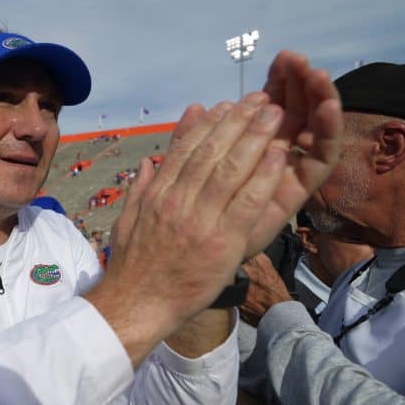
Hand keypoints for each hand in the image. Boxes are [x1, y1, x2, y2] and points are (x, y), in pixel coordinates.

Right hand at [85, 51, 342, 366]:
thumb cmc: (133, 265)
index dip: (207, 124)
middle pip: (211, 152)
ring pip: (230, 170)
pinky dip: (264, 176)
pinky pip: (247, 203)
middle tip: (258, 100)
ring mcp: (200, 221)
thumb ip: (140, 187)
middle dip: (237, 121)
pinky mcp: (222, 243)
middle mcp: (178, 201)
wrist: (137, 304)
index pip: (185, 149)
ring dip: (255, 138)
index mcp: (157, 194)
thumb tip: (148, 160)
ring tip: (273, 114)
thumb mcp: (127, 220)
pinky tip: (278, 155)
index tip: (223, 106)